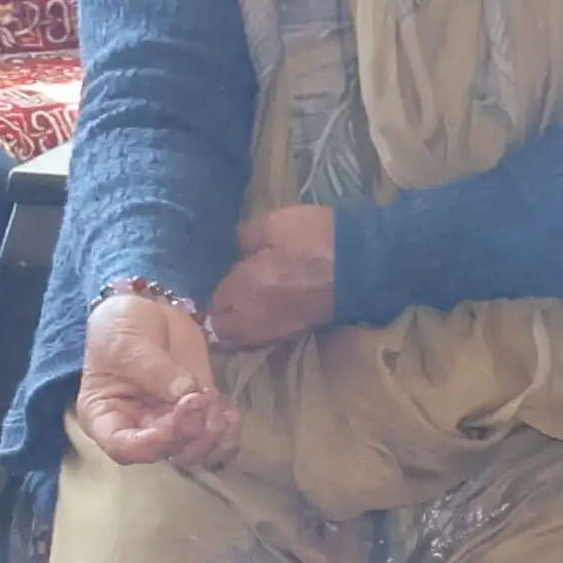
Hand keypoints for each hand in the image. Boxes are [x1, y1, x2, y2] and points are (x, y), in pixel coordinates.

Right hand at [69, 285, 237, 469]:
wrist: (145, 308)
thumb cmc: (119, 327)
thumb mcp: (126, 343)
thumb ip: (154, 369)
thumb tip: (188, 392)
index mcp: (106, 417)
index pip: (124, 449)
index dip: (152, 445)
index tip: (175, 420)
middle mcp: (139, 428)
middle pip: (166, 453)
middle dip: (188, 433)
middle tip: (199, 399)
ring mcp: (170, 423)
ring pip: (194, 452)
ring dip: (211, 437)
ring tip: (214, 403)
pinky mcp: (198, 411)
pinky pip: (216, 439)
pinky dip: (228, 436)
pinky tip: (231, 415)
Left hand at [204, 204, 339, 350]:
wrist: (363, 265)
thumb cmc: (313, 240)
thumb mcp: (271, 223)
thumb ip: (242, 238)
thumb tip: (233, 250)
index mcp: (240, 293)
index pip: (206, 305)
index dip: (201, 296)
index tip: (199, 284)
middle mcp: (250, 320)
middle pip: (219, 330)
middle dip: (213, 315)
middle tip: (213, 295)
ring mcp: (272, 331)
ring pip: (238, 339)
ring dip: (231, 326)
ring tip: (232, 306)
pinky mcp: (291, 333)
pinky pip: (258, 338)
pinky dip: (251, 329)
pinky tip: (254, 311)